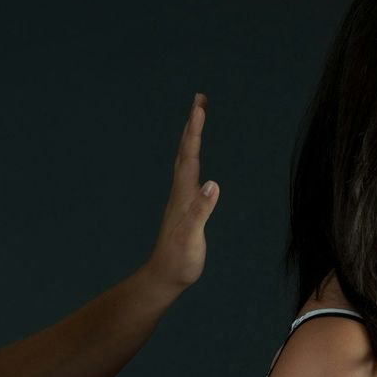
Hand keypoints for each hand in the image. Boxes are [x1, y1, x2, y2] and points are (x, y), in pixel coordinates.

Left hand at [144, 93, 219, 290]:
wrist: (164, 277)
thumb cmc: (179, 261)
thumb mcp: (192, 238)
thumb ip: (201, 211)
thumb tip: (212, 184)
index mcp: (183, 195)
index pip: (190, 155)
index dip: (195, 130)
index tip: (200, 106)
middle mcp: (180, 192)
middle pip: (185, 150)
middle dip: (193, 123)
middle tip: (200, 99)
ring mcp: (180, 198)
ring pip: (185, 159)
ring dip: (191, 136)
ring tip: (198, 118)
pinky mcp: (183, 206)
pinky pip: (188, 172)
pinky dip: (192, 156)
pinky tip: (195, 158)